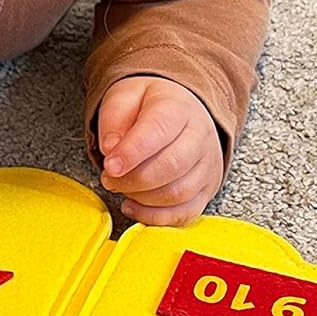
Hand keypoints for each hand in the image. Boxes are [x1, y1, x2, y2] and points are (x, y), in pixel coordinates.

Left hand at [96, 76, 224, 225]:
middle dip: (133, 179)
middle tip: (109, 178)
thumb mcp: (124, 98)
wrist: (180, 114)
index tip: (110, 165)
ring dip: (141, 198)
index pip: (159, 131)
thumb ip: (113, 119)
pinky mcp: (205, 191)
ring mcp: (207, 166)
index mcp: (178, 109)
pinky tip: (132, 205)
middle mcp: (200, 137)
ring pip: (178, 193)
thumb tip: (110, 149)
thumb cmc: (149, 108)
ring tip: (121, 187)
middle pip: (171, 166)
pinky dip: (154, 217)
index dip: (132, 152)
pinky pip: (184, 214)